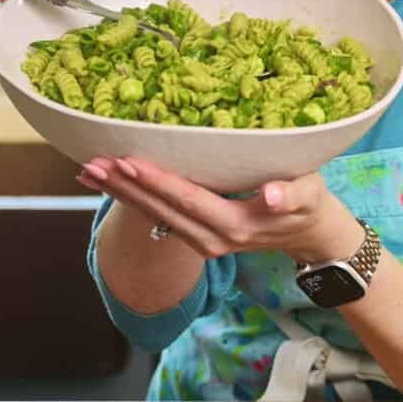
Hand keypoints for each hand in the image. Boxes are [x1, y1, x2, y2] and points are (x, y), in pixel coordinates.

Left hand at [78, 156, 363, 263]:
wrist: (313, 236)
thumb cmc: (312, 205)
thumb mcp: (311, 195)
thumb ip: (293, 195)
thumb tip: (273, 196)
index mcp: (236, 225)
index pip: (189, 199)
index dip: (158, 181)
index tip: (128, 160)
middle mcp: (213, 239)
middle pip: (161, 210)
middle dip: (125, 187)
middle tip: (91, 163)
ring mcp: (203, 241)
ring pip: (155, 216)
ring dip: (122, 194)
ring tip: (89, 172)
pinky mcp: (199, 237)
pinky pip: (161, 218)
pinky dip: (135, 200)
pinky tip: (114, 184)